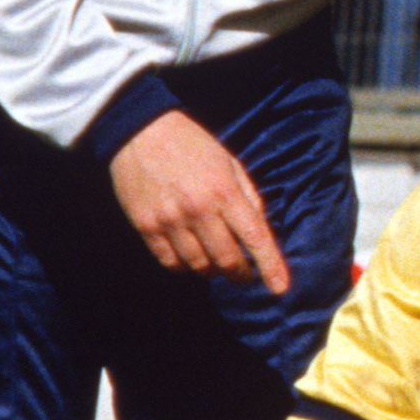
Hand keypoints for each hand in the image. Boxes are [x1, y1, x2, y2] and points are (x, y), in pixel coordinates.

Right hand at [107, 108, 289, 293]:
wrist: (140, 132)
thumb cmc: (193, 146)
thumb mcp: (231, 164)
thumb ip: (248, 198)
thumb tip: (259, 232)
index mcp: (225, 192)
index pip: (255, 238)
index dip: (270, 267)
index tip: (280, 288)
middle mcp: (197, 209)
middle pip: (225, 260)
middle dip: (239, 273)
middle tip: (243, 274)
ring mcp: (169, 220)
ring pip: (198, 266)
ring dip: (212, 271)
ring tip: (216, 262)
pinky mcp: (145, 226)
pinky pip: (169, 262)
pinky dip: (184, 267)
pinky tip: (190, 258)